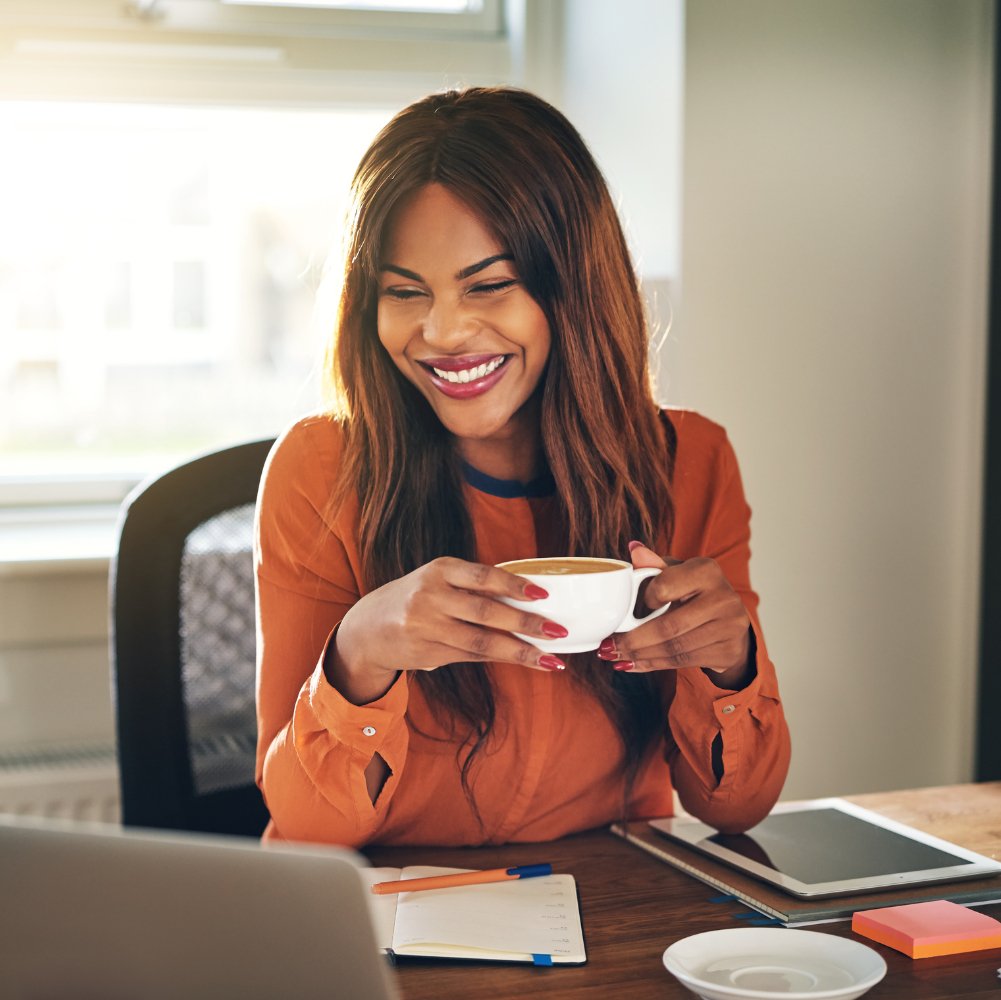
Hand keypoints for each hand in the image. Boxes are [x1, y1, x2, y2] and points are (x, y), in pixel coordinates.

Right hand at [327, 557, 568, 703]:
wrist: (367, 629)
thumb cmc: (416, 597)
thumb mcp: (439, 580)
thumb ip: (474, 586)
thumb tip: (529, 596)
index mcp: (439, 570)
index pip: (482, 576)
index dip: (514, 585)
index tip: (543, 594)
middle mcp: (431, 597)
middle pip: (486, 613)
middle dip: (526, 624)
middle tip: (557, 631)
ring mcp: (428, 628)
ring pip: (482, 642)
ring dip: (520, 652)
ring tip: (550, 659)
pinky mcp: (429, 654)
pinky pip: (473, 657)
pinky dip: (502, 659)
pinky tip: (526, 661)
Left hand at [597, 543, 753, 688]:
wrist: (729, 619)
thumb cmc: (694, 591)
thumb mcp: (677, 573)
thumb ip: (654, 566)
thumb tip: (634, 549)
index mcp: (707, 570)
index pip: (663, 587)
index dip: (643, 600)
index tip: (626, 610)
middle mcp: (723, 597)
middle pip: (668, 626)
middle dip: (633, 641)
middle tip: (607, 648)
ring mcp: (730, 626)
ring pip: (674, 648)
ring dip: (640, 656)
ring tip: (616, 658)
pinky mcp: (729, 651)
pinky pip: (684, 662)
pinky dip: (654, 665)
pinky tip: (635, 664)